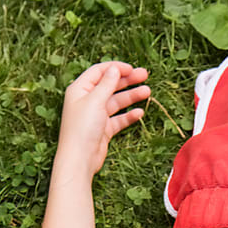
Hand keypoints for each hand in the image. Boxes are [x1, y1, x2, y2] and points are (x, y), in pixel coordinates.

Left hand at [56, 61, 149, 179]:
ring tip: (147, 92)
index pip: (99, 72)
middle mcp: (87, 100)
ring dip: (131, 96)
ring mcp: (96, 115)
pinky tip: (139, 113)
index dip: (115, 68)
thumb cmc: (82, 129)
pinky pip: (118, 119)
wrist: (79, 159)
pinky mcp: (103, 129)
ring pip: (116, 102)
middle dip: (127, 80)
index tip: (131, 68)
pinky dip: (128, 115)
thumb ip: (107, 84)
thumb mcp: (95, 101)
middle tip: (144, 75)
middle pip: (110, 85)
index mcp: (80, 89)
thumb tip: (115, 69)